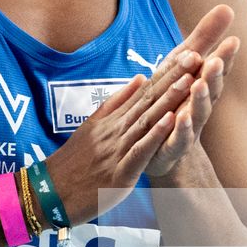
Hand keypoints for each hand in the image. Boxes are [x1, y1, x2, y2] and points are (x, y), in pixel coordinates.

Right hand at [44, 8, 230, 220]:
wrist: (50, 192)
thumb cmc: (74, 163)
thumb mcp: (93, 126)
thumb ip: (117, 102)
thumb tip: (140, 77)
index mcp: (113, 119)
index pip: (145, 91)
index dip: (167, 72)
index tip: (187, 54)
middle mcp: (116, 129)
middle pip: (149, 100)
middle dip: (174, 78)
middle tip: (196, 56)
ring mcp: (118, 149)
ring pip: (147, 120)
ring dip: (169, 100)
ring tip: (189, 80)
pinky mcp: (120, 172)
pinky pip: (140, 150)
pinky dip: (155, 134)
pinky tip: (171, 120)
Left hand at [145, 22, 238, 179]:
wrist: (163, 151)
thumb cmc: (176, 102)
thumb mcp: (185, 66)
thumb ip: (205, 39)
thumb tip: (227, 6)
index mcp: (201, 87)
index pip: (216, 70)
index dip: (225, 57)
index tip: (233, 40)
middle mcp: (199, 108)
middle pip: (209, 90)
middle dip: (214, 75)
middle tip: (217, 60)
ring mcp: (187, 129)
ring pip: (195, 114)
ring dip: (198, 99)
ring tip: (198, 84)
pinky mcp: (170, 148)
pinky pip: (176, 138)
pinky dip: (179, 129)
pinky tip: (178, 116)